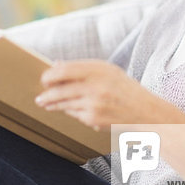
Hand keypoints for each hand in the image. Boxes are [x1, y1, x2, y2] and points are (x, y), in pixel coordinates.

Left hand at [35, 60, 183, 129]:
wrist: (145, 112)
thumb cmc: (125, 89)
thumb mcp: (107, 71)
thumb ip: (82, 68)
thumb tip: (56, 65)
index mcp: (99, 69)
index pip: (65, 70)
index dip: (50, 75)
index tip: (45, 79)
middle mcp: (95, 85)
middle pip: (60, 89)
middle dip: (47, 94)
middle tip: (39, 97)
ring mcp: (93, 104)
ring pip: (64, 104)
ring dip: (52, 104)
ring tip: (45, 104)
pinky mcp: (93, 119)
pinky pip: (74, 114)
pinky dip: (70, 112)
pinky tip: (68, 110)